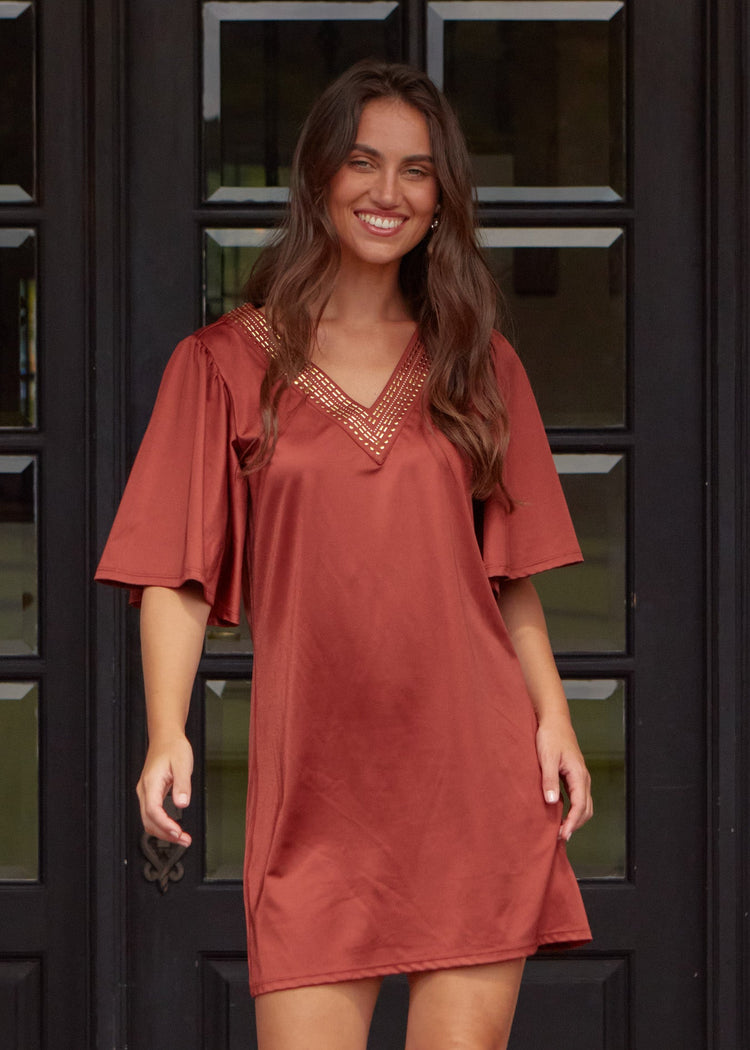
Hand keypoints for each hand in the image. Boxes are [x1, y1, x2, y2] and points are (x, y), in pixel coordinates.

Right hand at [136, 732, 193, 845]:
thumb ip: (182, 784)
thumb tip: (182, 803)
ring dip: (163, 831)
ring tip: (181, 837)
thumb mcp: (183, 763)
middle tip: (184, 840)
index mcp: (151, 782)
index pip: (153, 811)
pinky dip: (162, 824)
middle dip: (165, 834)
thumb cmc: (173, 747)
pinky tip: (173, 827)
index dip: (165, 825)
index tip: (178, 833)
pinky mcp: (150, 794)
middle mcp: (145, 790)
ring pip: (149, 820)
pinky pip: (152, 814)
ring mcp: (146, 792)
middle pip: (149, 820)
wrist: (166, 738)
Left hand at [536, 717, 592, 841]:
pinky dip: (573, 810)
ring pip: (584, 804)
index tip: (564, 835)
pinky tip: (561, 814)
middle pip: (586, 809)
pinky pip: (578, 798)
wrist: (554, 721)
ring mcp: (580, 777)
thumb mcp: (546, 757)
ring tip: (561, 830)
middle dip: (576, 824)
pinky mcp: (574, 776)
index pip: (580, 805)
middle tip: (560, 837)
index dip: (573, 822)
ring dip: (576, 819)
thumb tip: (552, 803)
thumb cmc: (550, 736)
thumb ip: (549, 779)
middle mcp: (583, 777)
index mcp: (578, 774)